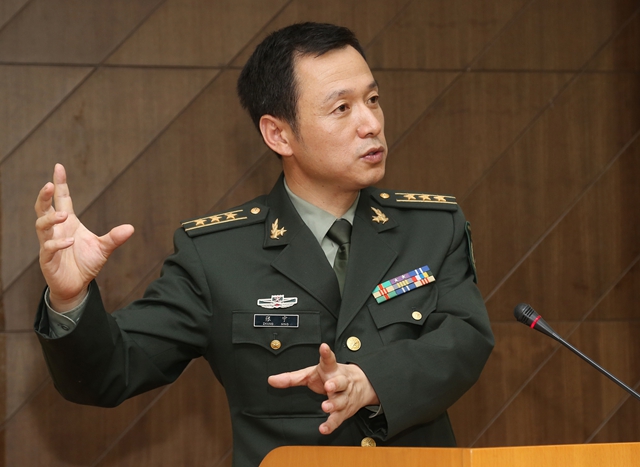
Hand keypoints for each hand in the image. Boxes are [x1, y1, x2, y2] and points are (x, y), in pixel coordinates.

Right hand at [34, 163, 133, 310]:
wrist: (77, 285)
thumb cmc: (86, 263)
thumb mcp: (103, 248)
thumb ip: (115, 238)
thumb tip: (131, 228)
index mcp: (69, 223)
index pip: (62, 199)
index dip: (59, 184)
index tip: (59, 167)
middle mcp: (56, 230)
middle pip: (43, 208)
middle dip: (44, 196)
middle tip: (48, 184)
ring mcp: (48, 243)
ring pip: (41, 225)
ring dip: (51, 218)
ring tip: (64, 215)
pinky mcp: (47, 259)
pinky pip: (47, 248)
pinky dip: (57, 244)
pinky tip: (70, 241)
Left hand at [268, 343, 378, 434]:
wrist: (362, 384)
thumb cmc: (331, 377)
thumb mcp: (312, 373)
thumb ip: (292, 378)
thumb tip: (271, 380)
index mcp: (332, 369)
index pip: (329, 359)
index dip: (326, 353)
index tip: (323, 347)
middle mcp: (341, 382)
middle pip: (341, 382)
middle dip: (335, 384)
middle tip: (329, 386)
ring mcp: (345, 396)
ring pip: (341, 400)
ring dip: (334, 404)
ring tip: (326, 407)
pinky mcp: (345, 411)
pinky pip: (339, 418)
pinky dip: (331, 424)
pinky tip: (324, 428)